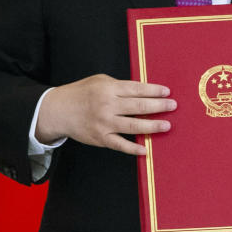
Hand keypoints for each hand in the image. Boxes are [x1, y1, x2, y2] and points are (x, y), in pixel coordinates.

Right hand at [36, 74, 174, 154]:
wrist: (57, 111)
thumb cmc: (81, 93)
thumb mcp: (100, 81)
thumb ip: (120, 85)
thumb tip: (144, 90)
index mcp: (108, 89)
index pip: (136, 89)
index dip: (154, 90)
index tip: (167, 92)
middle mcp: (107, 105)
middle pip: (138, 106)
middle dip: (159, 106)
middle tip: (173, 106)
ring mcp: (104, 123)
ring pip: (133, 125)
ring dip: (152, 126)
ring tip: (167, 125)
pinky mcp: (100, 138)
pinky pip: (120, 144)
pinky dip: (133, 148)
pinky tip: (145, 150)